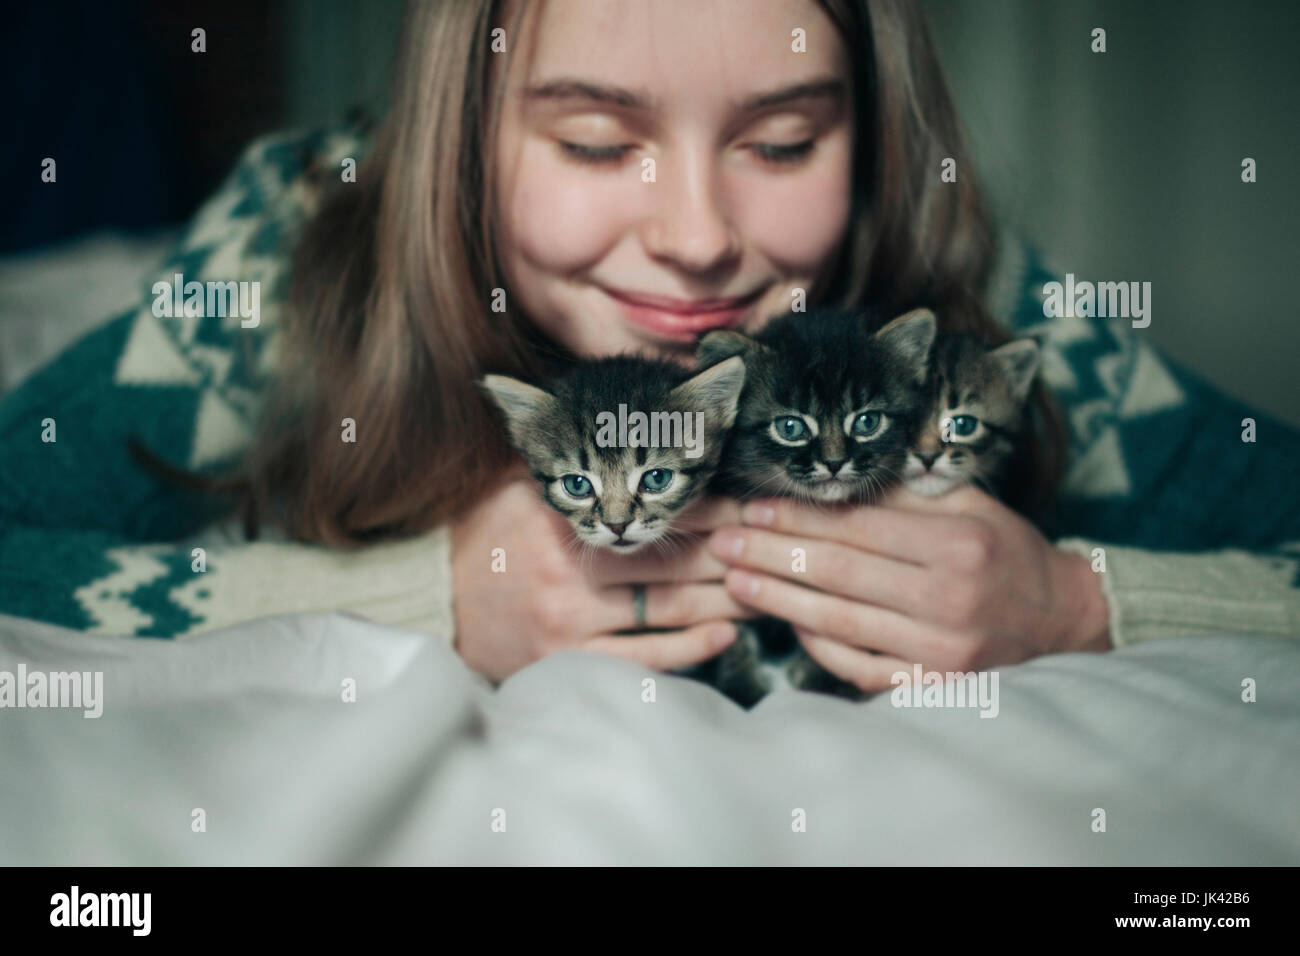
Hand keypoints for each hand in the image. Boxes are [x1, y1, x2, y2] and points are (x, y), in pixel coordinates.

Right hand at [451, 466, 756, 681]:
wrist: (434, 602)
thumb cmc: (489, 533)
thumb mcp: (523, 481)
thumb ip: (575, 452)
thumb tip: (630, 416)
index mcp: (558, 512)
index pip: (652, 507)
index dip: (712, 508)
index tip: (753, 507)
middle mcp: (564, 565)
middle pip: (672, 558)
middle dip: (732, 554)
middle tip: (778, 550)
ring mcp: (567, 618)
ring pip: (668, 607)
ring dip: (724, 598)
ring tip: (766, 589)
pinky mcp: (567, 660)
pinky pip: (643, 657)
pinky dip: (691, 646)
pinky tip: (726, 633)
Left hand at [706, 484, 1110, 692]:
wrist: (1062, 621)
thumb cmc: (1007, 553)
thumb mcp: (970, 506)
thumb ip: (905, 495)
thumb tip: (833, 480)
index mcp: (958, 545)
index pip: (858, 529)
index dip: (799, 519)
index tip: (753, 508)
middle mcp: (949, 600)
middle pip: (839, 574)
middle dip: (772, 555)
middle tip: (724, 543)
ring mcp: (939, 651)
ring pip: (840, 622)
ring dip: (779, 599)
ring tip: (735, 580)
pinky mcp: (931, 687)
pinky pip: (858, 665)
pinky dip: (817, 644)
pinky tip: (785, 619)